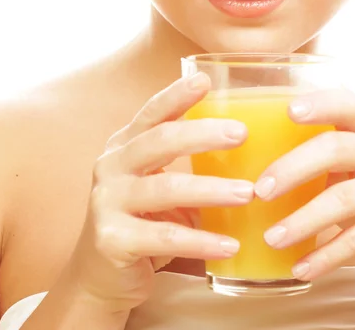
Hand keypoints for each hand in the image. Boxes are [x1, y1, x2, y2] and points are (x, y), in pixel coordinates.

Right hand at [67, 72, 252, 313]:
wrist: (101, 275)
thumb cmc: (144, 219)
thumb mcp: (162, 182)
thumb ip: (189, 163)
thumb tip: (252, 148)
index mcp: (126, 144)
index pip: (153, 112)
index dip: (176, 94)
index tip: (205, 79)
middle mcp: (112, 166)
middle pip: (159, 141)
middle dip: (202, 134)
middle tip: (241, 133)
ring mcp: (107, 201)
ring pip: (166, 189)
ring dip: (211, 190)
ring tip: (248, 193)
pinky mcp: (112, 239)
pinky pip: (165, 238)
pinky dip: (202, 241)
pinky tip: (231, 244)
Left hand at [254, 88, 354, 282]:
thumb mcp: (343, 165)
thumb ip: (309, 155)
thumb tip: (238, 163)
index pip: (347, 103)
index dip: (320, 104)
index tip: (289, 111)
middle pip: (336, 149)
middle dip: (291, 169)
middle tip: (259, 192)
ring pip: (343, 199)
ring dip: (301, 221)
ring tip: (271, 239)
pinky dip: (325, 257)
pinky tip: (300, 267)